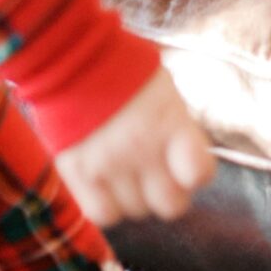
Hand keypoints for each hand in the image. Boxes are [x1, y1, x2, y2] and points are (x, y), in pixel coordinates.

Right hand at [53, 68, 216, 226]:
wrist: (71, 56)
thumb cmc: (122, 68)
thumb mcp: (163, 90)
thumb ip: (175, 127)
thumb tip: (185, 159)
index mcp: (169, 123)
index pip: (199, 174)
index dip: (195, 173)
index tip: (186, 165)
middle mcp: (142, 149)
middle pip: (171, 205)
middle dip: (168, 190)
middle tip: (155, 173)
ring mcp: (109, 165)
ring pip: (136, 211)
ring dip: (135, 195)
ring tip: (124, 170)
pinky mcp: (77, 174)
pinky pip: (103, 214)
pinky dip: (107, 205)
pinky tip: (104, 185)